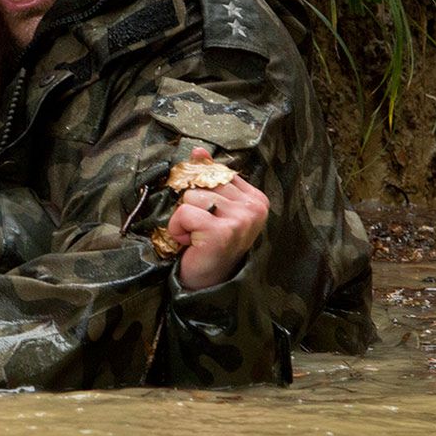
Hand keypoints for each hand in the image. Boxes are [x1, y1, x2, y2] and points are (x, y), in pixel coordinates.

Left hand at [166, 160, 268, 289]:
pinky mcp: (222, 231)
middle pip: (203, 182)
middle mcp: (254, 207)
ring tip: (196, 237)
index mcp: (256, 198)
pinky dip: (178, 228)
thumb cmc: (209, 244)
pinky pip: (184, 213)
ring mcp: (241, 219)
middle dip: (192, 206)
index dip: (201, 192)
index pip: (217, 172)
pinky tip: (191, 243)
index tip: (210, 217)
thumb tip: (199, 152)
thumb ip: (209, 178)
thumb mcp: (213, 207)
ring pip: (191, 196)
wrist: (207, 283)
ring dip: (184, 219)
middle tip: (201, 230)